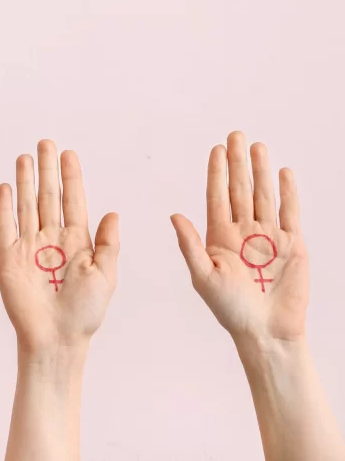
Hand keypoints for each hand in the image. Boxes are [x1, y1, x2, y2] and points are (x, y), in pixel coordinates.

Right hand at [0, 141, 118, 352]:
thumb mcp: (106, 276)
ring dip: (26, 181)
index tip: (68, 154)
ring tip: (25, 157)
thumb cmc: (84, 314)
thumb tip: (113, 213)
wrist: (55, 339)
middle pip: (48, 196)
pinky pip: (5, 226)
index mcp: (77, 242)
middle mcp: (51, 239)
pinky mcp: (8, 258)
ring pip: (27, 205)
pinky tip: (6, 187)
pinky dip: (4, 207)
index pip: (74, 200)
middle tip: (46, 143)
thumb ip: (108, 244)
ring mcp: (28, 247)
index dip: (71, 177)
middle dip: (47, 169)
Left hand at [171, 131, 306, 342]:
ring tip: (257, 146)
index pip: (217, 197)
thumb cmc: (230, 309)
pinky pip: (289, 213)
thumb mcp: (203, 276)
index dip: (216, 173)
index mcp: (219, 237)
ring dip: (260, 171)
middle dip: (237, 163)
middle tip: (235, 135)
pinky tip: (283, 173)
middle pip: (240, 190)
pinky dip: (287, 193)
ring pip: (264, 195)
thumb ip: (190, 244)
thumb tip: (174, 215)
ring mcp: (268, 236)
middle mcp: (243, 232)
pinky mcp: (291, 244)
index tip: (215, 150)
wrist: (265, 331)